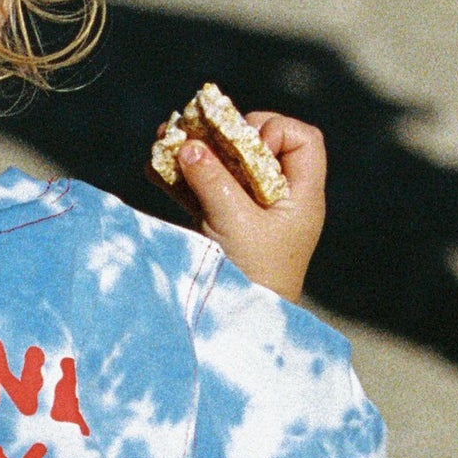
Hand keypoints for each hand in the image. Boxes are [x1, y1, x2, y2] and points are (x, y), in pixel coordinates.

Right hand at [173, 113, 324, 299]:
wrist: (242, 328)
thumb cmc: (254, 276)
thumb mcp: (234, 223)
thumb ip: (212, 181)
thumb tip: (188, 144)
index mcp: (301, 196)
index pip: (302, 140)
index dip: (274, 129)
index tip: (243, 146)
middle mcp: (280, 199)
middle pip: (259, 146)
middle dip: (223, 136)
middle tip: (197, 132)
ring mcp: (251, 212)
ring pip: (227, 167)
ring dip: (197, 152)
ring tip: (166, 138)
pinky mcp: (226, 225)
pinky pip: (205, 190)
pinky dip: (182, 178)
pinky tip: (155, 167)